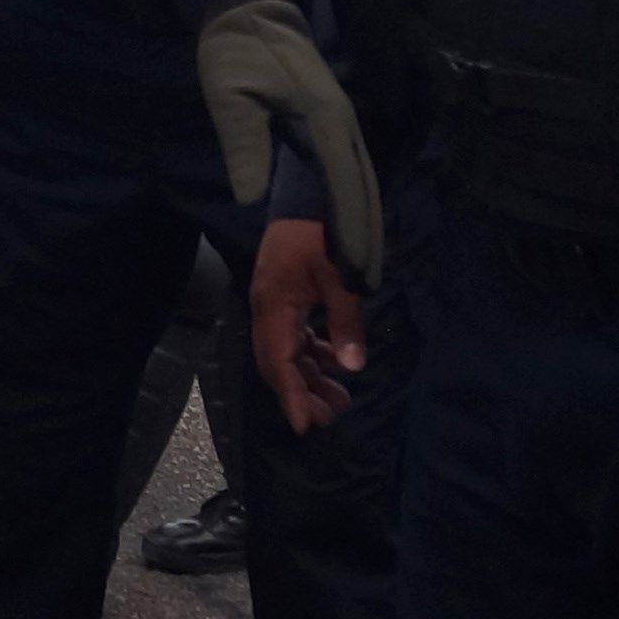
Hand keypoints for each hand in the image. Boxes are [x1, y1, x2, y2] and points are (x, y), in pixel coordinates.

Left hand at [194, 0, 382, 282]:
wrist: (250, 9)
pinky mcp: (334, 123)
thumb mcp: (228, 94)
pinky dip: (358, 205)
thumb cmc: (235, 52)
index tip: (350, 267)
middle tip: (366, 287)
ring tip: (366, 271)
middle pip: (365, 189)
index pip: (343, 182)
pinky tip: (354, 231)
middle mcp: (342, 123)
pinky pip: (354, 172)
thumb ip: (243, 144)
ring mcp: (343, 123)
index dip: (349, 227)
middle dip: (368, 239)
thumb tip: (250, 198)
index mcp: (321, 117)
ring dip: (368, 226)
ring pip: (365, 182)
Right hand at [248, 218, 367, 433]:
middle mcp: (266, 309)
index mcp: (273, 306)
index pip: (278, 362)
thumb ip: (346, 323)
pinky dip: (310, 353)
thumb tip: (352, 367)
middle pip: (276, 362)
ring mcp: (273, 301)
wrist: (309, 191)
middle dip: (300, 392)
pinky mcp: (284, 294)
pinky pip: (292, 334)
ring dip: (308, 375)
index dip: (291, 397)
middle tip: (331, 416)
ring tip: (339, 397)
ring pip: (285, 350)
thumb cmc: (323, 232)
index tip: (304, 427)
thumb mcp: (341, 276)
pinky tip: (333, 361)